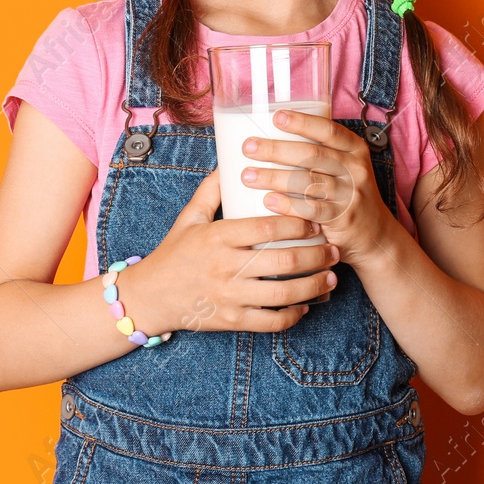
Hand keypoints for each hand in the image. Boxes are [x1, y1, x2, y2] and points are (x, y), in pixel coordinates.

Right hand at [125, 173, 340, 334]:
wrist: (149, 297)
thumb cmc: (173, 253)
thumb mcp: (189, 217)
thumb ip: (212, 189)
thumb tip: (233, 161)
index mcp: (218, 237)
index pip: (267, 229)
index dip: (298, 225)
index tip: (317, 222)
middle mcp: (225, 267)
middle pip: (283, 262)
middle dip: (317, 256)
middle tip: (334, 249)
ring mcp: (229, 297)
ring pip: (283, 294)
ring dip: (314, 286)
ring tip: (332, 277)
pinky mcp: (231, 321)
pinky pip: (270, 322)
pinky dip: (293, 315)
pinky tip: (307, 305)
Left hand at [241, 108, 397, 264]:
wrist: (375, 234)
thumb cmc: (349, 194)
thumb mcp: (346, 168)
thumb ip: (321, 154)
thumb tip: (273, 138)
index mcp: (355, 150)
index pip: (328, 130)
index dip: (302, 122)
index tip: (276, 116)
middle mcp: (355, 169)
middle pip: (312, 154)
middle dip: (277, 150)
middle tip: (248, 147)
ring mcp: (350, 194)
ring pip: (307, 182)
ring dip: (274, 178)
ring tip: (248, 176)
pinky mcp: (342, 218)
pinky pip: (311, 210)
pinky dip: (288, 205)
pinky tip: (268, 201)